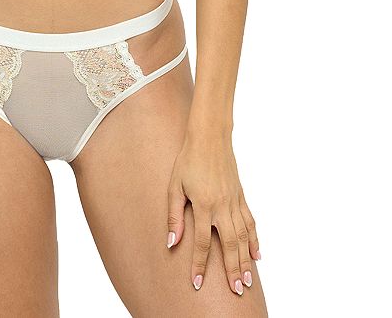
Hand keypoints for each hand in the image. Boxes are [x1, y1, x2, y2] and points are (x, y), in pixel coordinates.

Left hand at [166, 132, 260, 295]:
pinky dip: (255, 240)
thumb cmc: (188, 160)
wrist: (209, 138)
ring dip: (246, 260)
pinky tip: (257, 255)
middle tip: (236, 290)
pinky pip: (250, 222)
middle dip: (232, 270)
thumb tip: (171, 241)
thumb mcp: (174, 186)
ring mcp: (234, 201)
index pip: (203, 242)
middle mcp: (222, 206)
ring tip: (248, 281)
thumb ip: (174, 215)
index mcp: (204, 204)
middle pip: (229, 244)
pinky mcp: (241, 196)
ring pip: (243, 237)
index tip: (197, 283)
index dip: (200, 265)